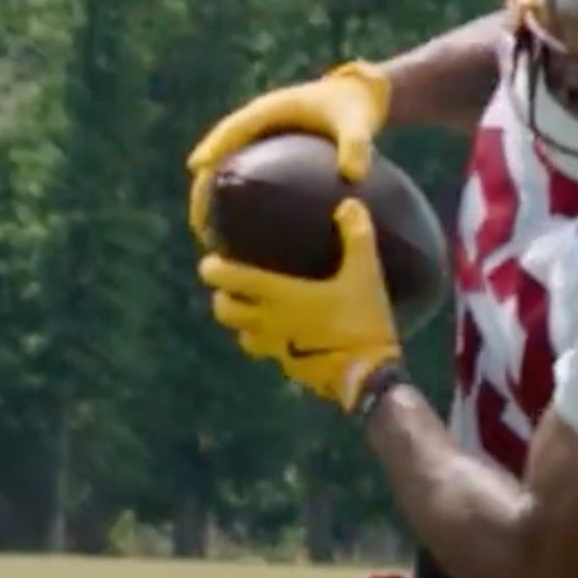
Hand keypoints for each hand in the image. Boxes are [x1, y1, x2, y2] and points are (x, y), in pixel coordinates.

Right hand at [187, 60, 389, 242]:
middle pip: (219, 153)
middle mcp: (258, 121)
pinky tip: (243, 233)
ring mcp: (261, 137)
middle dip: (204, 184)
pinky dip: (239, 197)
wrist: (360, 96)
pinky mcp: (269, 152)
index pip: (234, 128)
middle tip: (198, 221)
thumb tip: (352, 176)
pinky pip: (247, 174)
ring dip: (214, 195)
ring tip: (209, 234)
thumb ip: (356, 146)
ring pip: (228, 166)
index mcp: (270, 109)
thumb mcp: (359, 124)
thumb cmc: (357, 108)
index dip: (214, 145)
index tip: (198, 168)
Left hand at [200, 198, 400, 410]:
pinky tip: (285, 335)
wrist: (368, 373)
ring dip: (240, 323)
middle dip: (221, 296)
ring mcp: (278, 349)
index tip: (209, 262)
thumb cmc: (362, 319)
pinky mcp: (290, 367)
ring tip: (252, 310)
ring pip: (242, 336)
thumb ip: (356, 236)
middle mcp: (270, 323)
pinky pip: (268, 353)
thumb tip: (349, 203)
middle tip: (229, 285)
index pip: (232, 281)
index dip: (215, 270)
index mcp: (281, 296)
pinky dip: (267, 342)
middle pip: (225, 312)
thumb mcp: (365, 273)